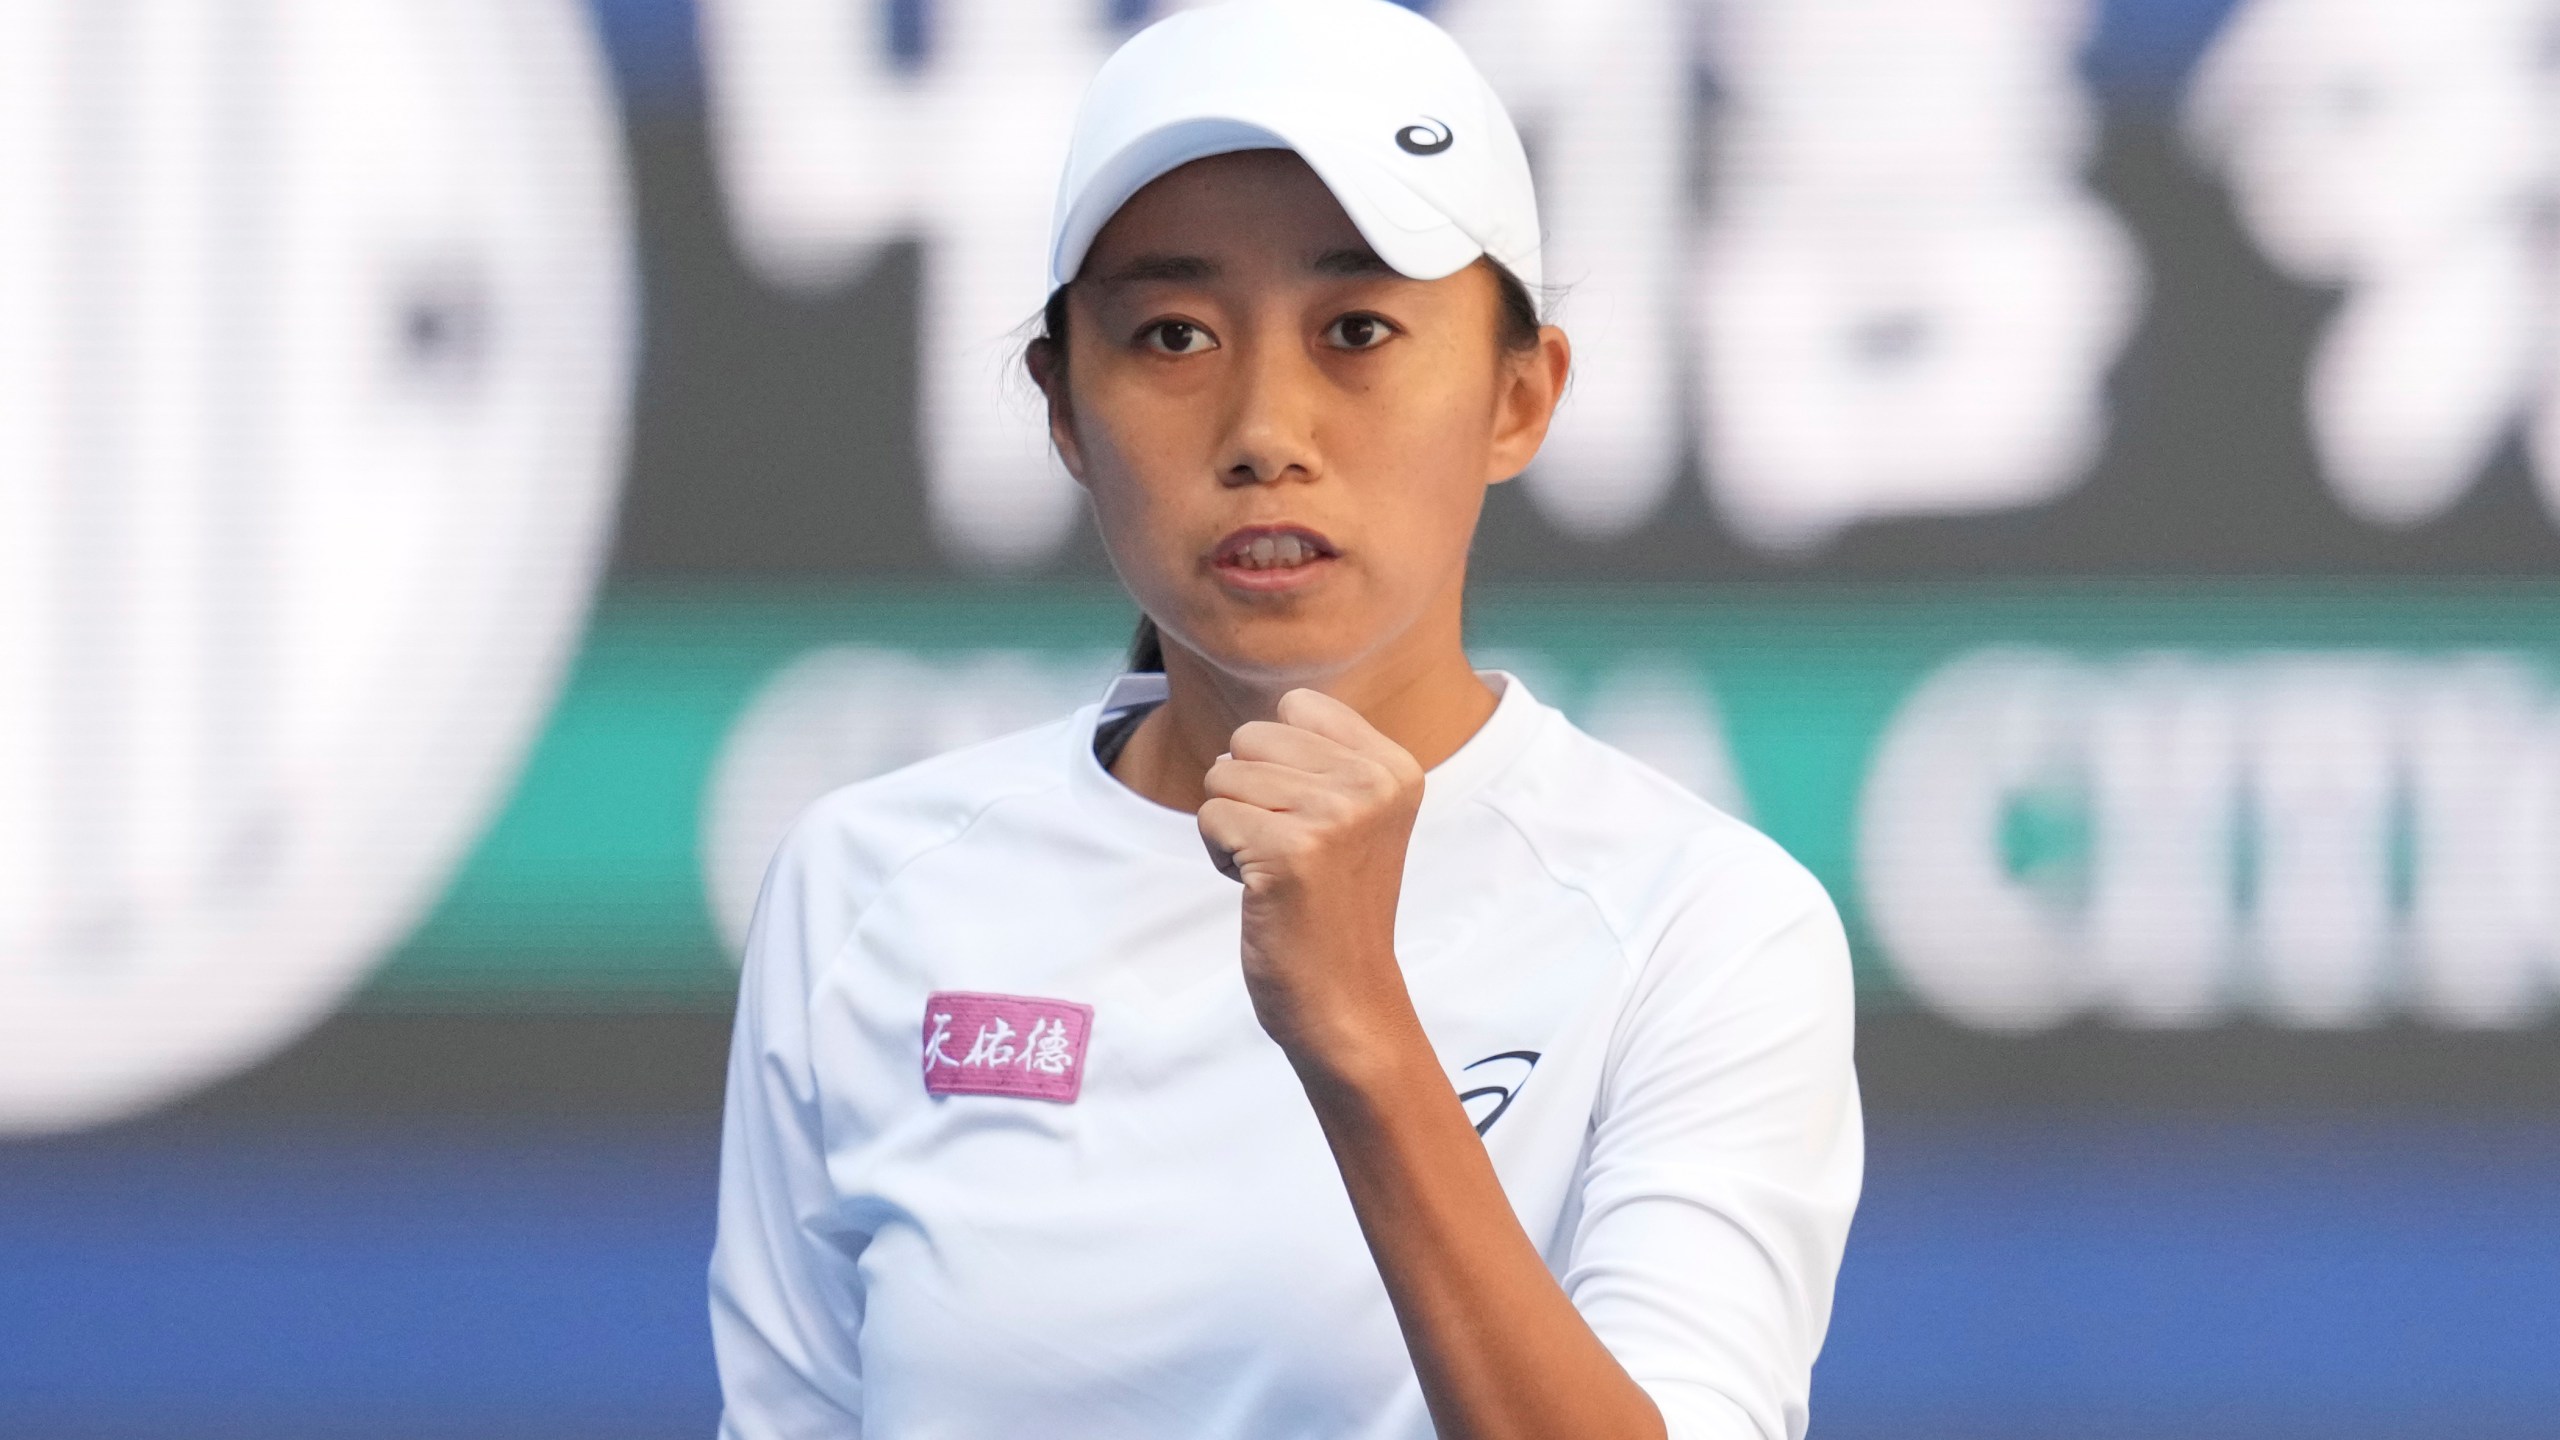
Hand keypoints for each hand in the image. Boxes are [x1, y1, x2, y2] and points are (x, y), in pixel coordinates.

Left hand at [1198, 689, 1426, 1065]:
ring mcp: (1334, 815)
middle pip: (1250, 738)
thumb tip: (1262, 717)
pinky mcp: (1290, 852)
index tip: (1311, 821)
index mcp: (1395, 767)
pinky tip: (1263, 891)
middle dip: (1249, 794)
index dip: (1279, 762)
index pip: (1296, 705)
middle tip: (1291, 853)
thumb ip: (1324, 757)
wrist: (1346, 999)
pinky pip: (1210, 817)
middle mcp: (1372, 783)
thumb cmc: (1333, 906)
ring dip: (1233, 828)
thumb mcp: (1355, 815)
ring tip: (1278, 872)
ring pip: (1223, 775)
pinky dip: (1221, 857)